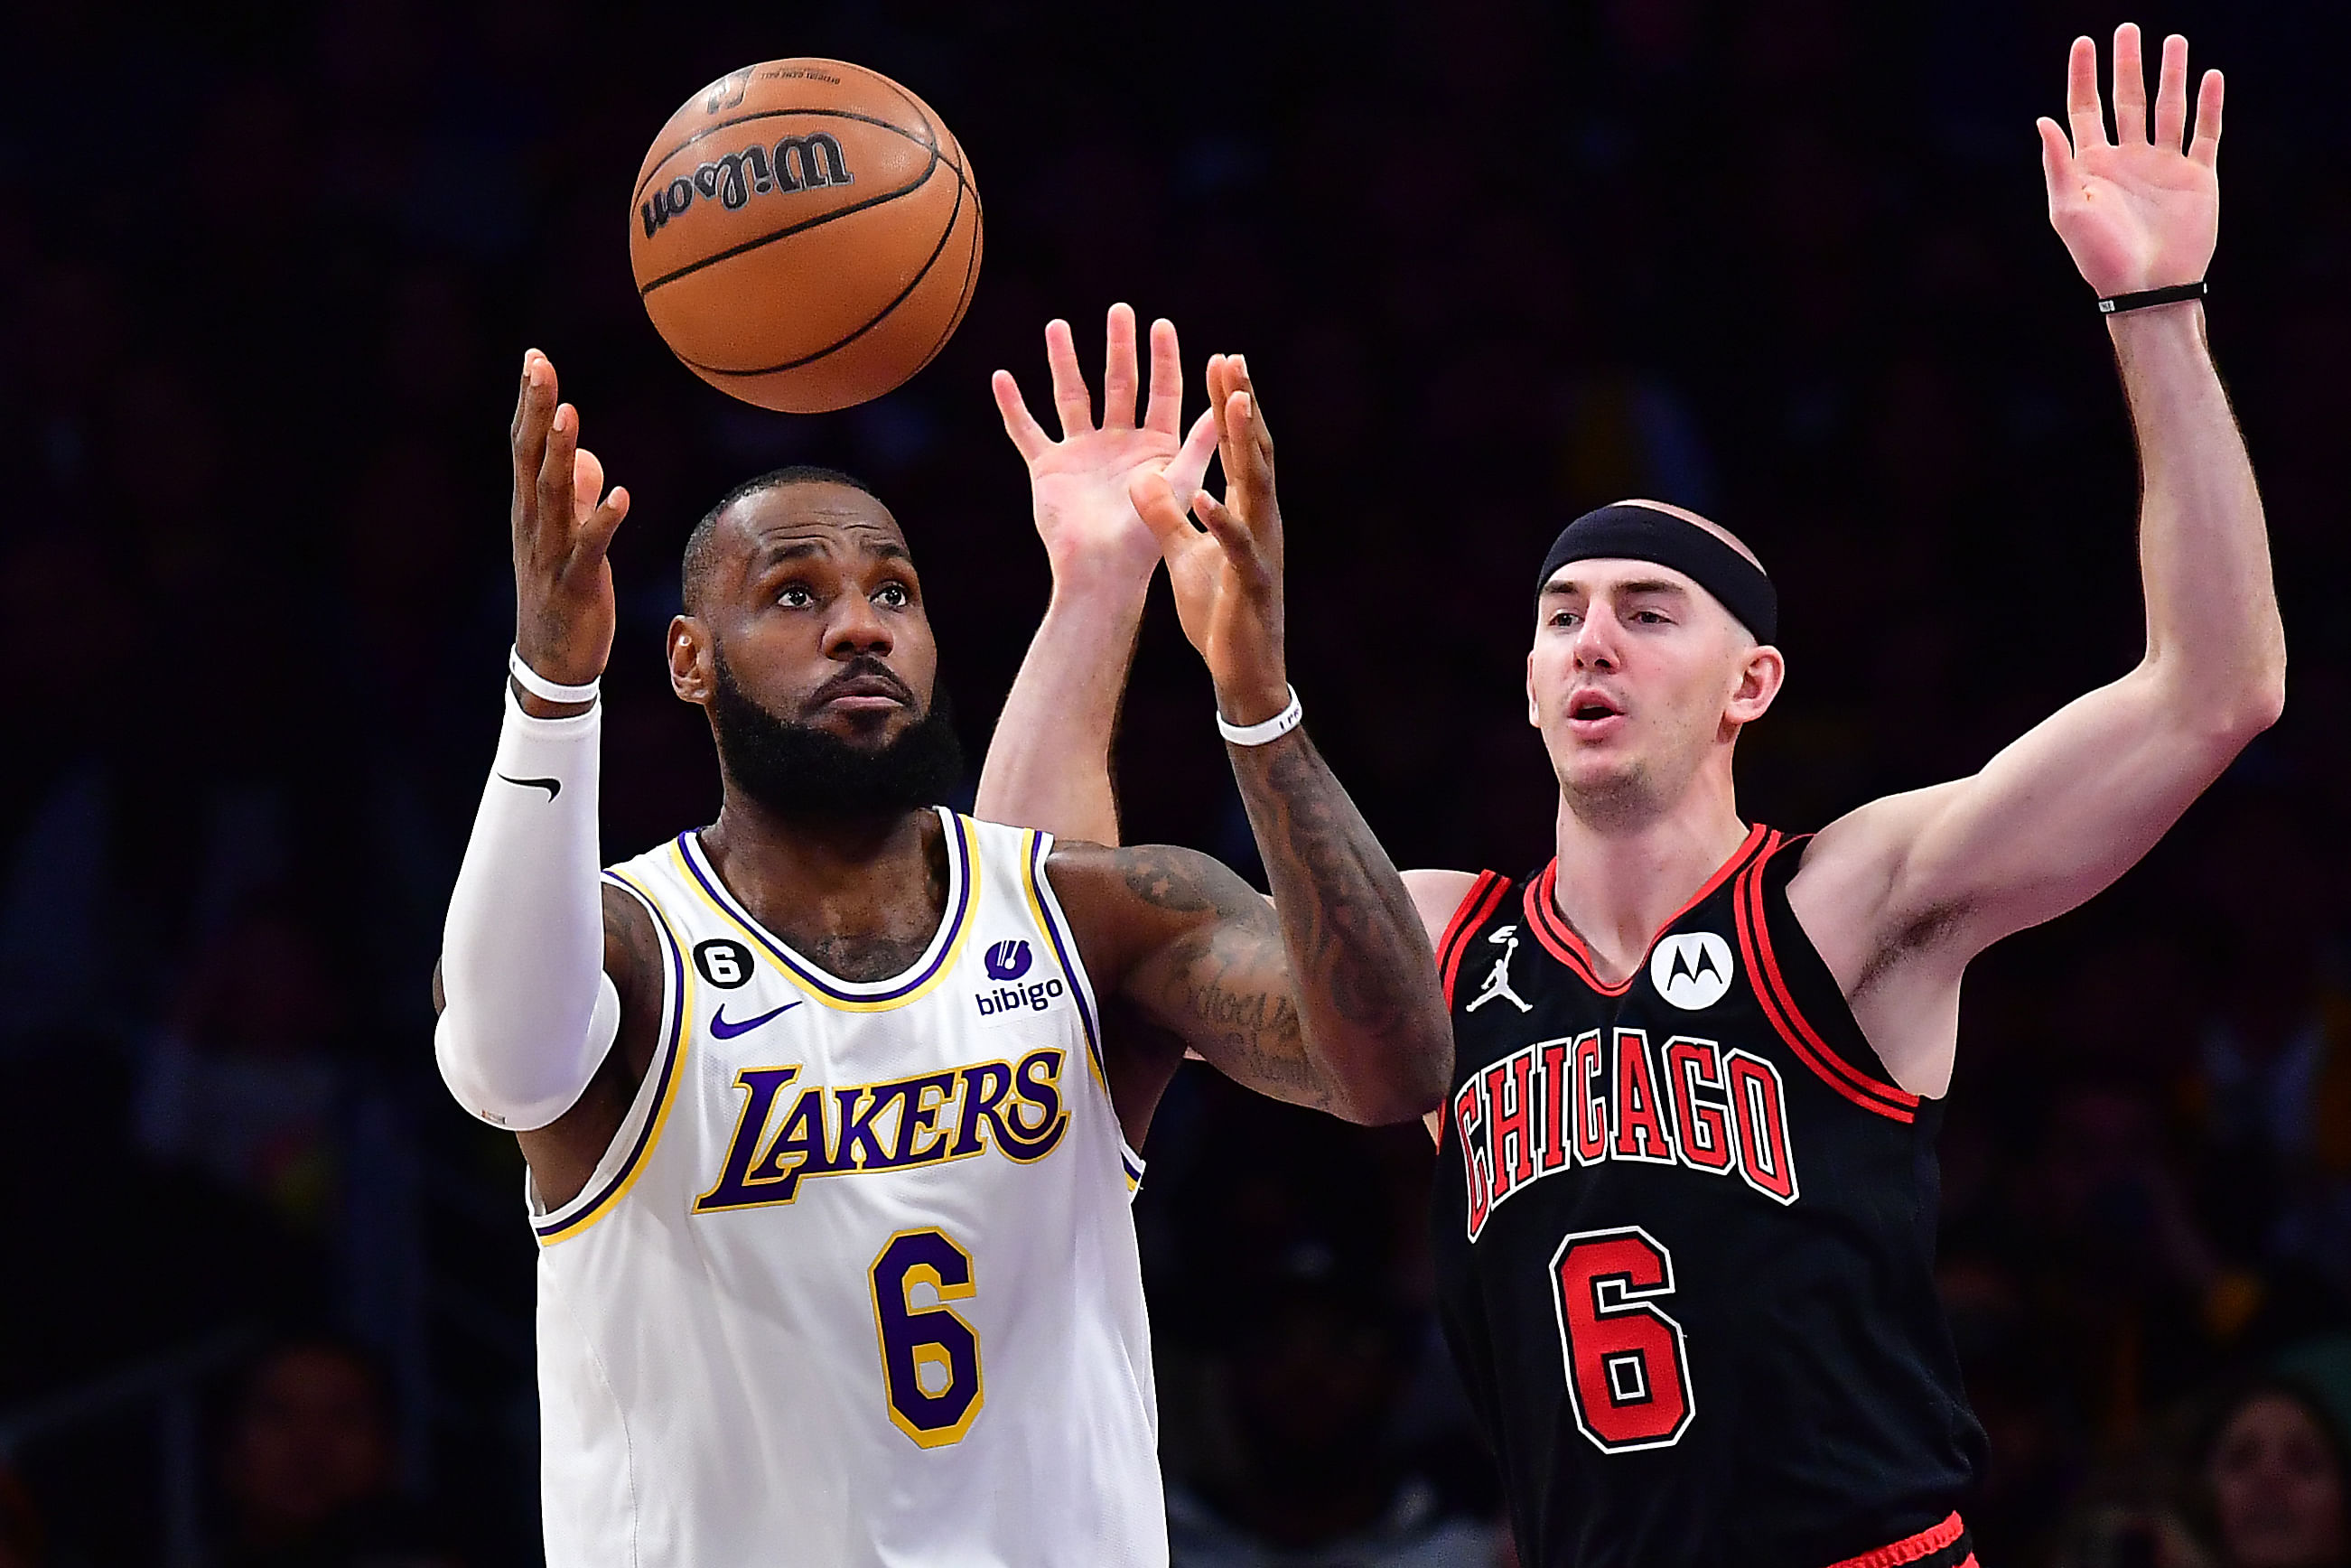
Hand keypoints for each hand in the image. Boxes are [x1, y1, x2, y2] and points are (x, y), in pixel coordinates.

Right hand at [510, 349, 628, 698]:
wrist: (550, 662)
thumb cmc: (560, 594)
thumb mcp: (566, 538)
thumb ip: (575, 496)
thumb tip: (587, 457)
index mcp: (529, 509)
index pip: (525, 445)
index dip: (529, 402)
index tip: (534, 357)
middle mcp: (533, 524)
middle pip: (530, 458)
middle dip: (535, 411)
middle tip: (538, 366)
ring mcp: (551, 553)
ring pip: (552, 496)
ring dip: (560, 454)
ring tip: (569, 414)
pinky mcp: (576, 581)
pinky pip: (590, 547)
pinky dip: (603, 519)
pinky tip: (621, 494)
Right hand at [993, 304, 1219, 592]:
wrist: (1100, 570)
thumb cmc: (1145, 537)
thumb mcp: (1182, 484)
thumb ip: (1202, 442)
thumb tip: (1229, 402)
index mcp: (1155, 446)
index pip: (1162, 391)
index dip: (1163, 358)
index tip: (1162, 325)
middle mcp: (1118, 443)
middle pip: (1118, 383)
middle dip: (1119, 347)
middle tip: (1120, 312)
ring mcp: (1082, 453)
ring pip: (1071, 396)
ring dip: (1064, 361)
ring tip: (1058, 326)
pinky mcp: (1049, 467)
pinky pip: (1026, 430)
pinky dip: (1013, 406)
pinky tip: (1002, 378)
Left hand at [1127, 354, 1287, 724]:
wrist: (1241, 669)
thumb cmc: (1217, 610)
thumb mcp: (1184, 553)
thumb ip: (1165, 514)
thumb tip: (1139, 478)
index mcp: (1242, 509)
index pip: (1233, 449)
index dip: (1226, 406)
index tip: (1218, 361)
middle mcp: (1259, 519)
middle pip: (1252, 452)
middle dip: (1241, 406)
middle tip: (1232, 360)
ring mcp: (1261, 547)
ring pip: (1257, 487)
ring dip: (1245, 445)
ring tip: (1234, 406)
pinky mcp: (1251, 580)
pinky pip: (1237, 545)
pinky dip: (1222, 520)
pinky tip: (1206, 497)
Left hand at [2039, 25, 2221, 297]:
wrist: (2146, 289)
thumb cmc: (2100, 257)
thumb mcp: (2068, 211)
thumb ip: (2058, 165)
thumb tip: (2042, 120)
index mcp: (2092, 166)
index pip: (2086, 110)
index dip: (2084, 76)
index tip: (2085, 42)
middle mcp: (2127, 160)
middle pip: (2127, 100)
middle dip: (2128, 65)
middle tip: (2129, 28)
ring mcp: (2163, 166)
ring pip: (2168, 109)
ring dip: (2171, 76)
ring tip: (2174, 42)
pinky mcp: (2196, 177)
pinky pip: (2205, 133)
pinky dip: (2209, 106)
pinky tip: (2210, 77)